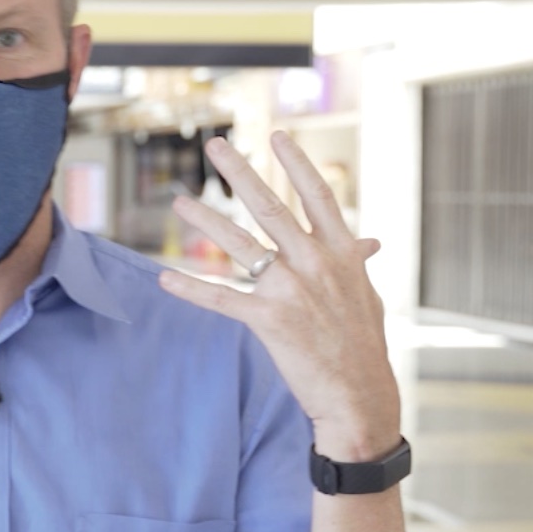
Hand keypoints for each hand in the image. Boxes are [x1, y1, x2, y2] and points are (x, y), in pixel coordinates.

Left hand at [156, 133, 401, 458]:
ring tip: (180, 201)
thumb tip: (367, 242)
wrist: (359, 395)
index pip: (317, 196)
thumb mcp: (366, 295)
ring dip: (206, 221)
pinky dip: (191, 289)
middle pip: (272, 206)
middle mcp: (316, 263)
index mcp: (341, 253)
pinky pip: (221, 299)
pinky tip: (165, 277)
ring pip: (240, 245)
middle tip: (216, 145)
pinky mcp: (269, 321)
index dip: (296, 164)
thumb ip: (357, 264)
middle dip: (241, 172)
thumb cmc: (363, 345)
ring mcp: (291, 290)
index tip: (277, 135)